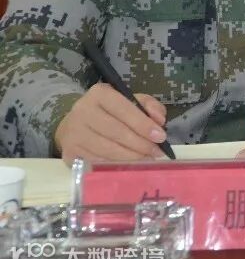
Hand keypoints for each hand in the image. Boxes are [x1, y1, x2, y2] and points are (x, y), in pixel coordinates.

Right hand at [53, 82, 168, 163]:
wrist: (74, 124)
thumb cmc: (109, 111)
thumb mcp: (130, 100)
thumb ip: (148, 106)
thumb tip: (159, 121)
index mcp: (99, 93)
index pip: (124, 109)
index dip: (143, 124)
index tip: (160, 136)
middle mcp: (83, 110)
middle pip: (116, 131)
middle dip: (140, 144)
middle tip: (157, 152)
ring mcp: (73, 132)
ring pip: (107, 149)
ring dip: (130, 156)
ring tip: (147, 159)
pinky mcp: (69, 151)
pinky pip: (97, 160)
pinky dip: (115, 164)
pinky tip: (128, 165)